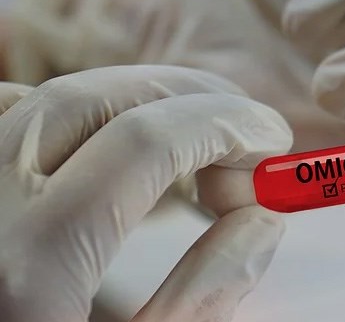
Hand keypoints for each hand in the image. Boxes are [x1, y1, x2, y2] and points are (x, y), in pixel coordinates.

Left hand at [0, 66, 292, 320]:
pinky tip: (110, 148)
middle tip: (244, 135)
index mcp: (33, 263)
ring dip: (136, 102)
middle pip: (100, 98)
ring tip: (188, 138)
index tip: (274, 141)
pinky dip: (72, 113)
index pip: (148, 140)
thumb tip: (265, 217)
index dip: (228, 124)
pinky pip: (8, 111)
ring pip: (51, 95)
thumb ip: (211, 291)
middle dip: (191, 99)